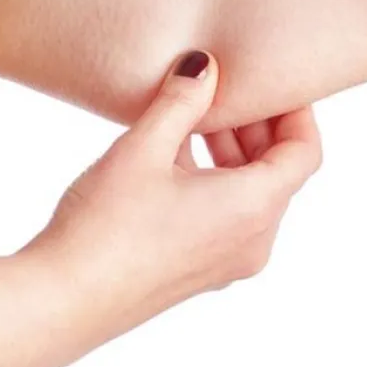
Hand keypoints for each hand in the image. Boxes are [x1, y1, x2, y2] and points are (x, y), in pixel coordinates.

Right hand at [24, 50, 321, 330]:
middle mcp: (253, 241)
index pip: (304, 151)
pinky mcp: (199, 270)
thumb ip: (182, 100)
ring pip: (250, 193)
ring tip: (193, 114)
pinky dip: (214, 179)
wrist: (63, 300)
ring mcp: (227, 262)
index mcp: (254, 209)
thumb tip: (205, 66)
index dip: (296, 111)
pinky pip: (226, 215)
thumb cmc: (106, 227)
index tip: (273, 81)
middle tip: (225, 87)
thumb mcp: (144, 148)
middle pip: (277, 171)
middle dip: (256, 126)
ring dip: (230, 151)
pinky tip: (172, 153)